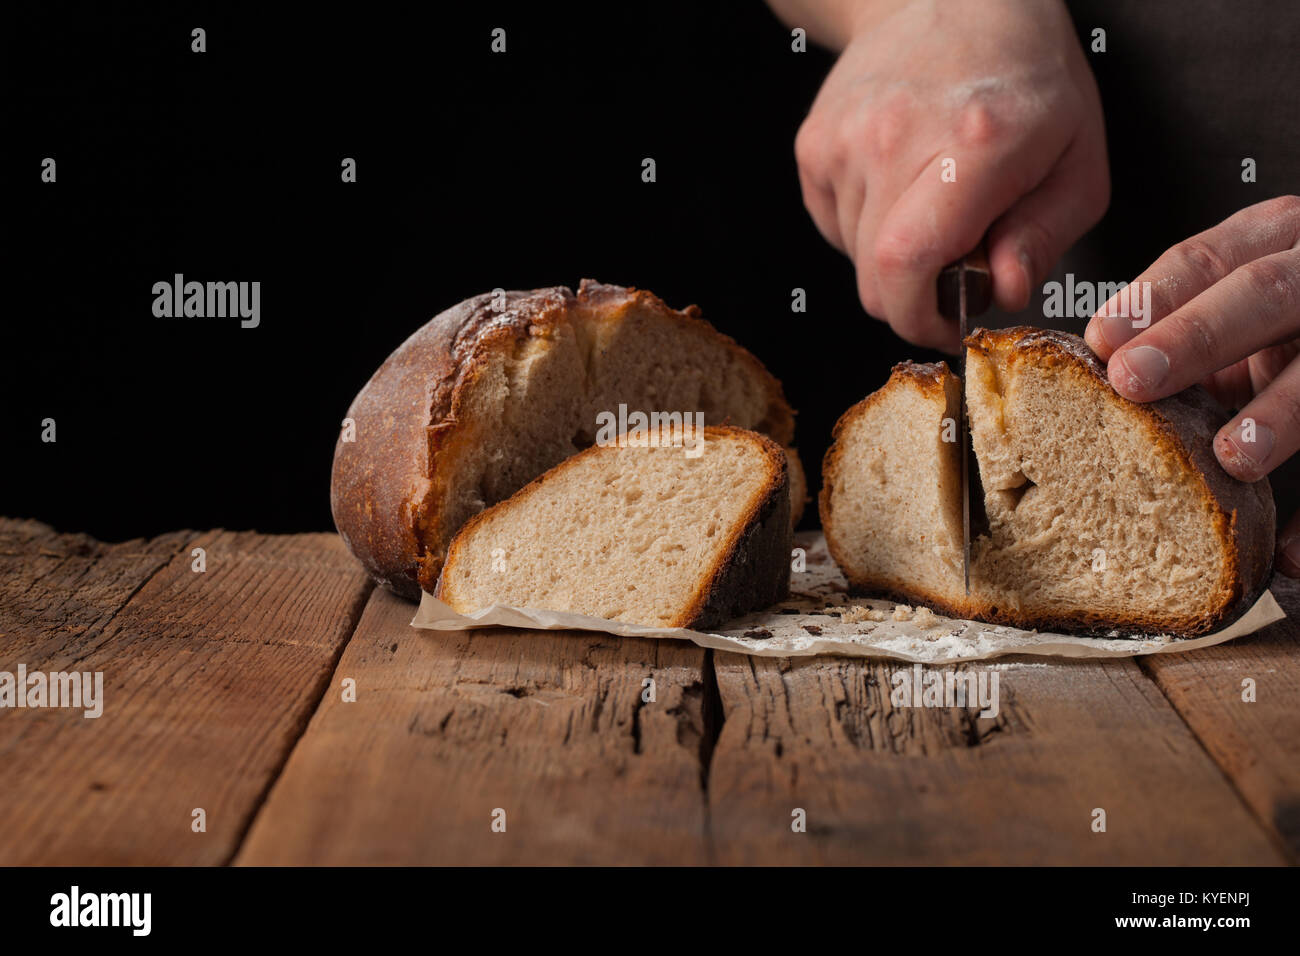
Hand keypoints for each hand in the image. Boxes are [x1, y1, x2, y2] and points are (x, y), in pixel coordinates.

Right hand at [794, 0, 1108, 349]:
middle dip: (913, 301)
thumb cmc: (1026, 80)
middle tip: (954, 276)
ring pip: (853, 259)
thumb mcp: (1077, 161)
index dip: (921, 319)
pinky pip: (832, 227)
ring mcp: (844, 141)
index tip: (948, 327)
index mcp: (972, 145)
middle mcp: (893, 139)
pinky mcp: (814, 145)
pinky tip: (899, 188)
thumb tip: (1003, 293)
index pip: (909, 264)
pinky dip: (865, 230)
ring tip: (933, 212)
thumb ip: (1044, 237)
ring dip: (893, 262)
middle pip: (876, 278)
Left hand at [1084, 195, 1299, 574]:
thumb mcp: (1237, 305)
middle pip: (1266, 292)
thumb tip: (1101, 363)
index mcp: (1277, 242)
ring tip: (1233, 457)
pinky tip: (1290, 552)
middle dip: (1199, 335)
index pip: (1211, 257)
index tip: (1102, 341)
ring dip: (1280, 414)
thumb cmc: (1281, 330)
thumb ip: (1183, 324)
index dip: (1156, 297)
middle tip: (1135, 380)